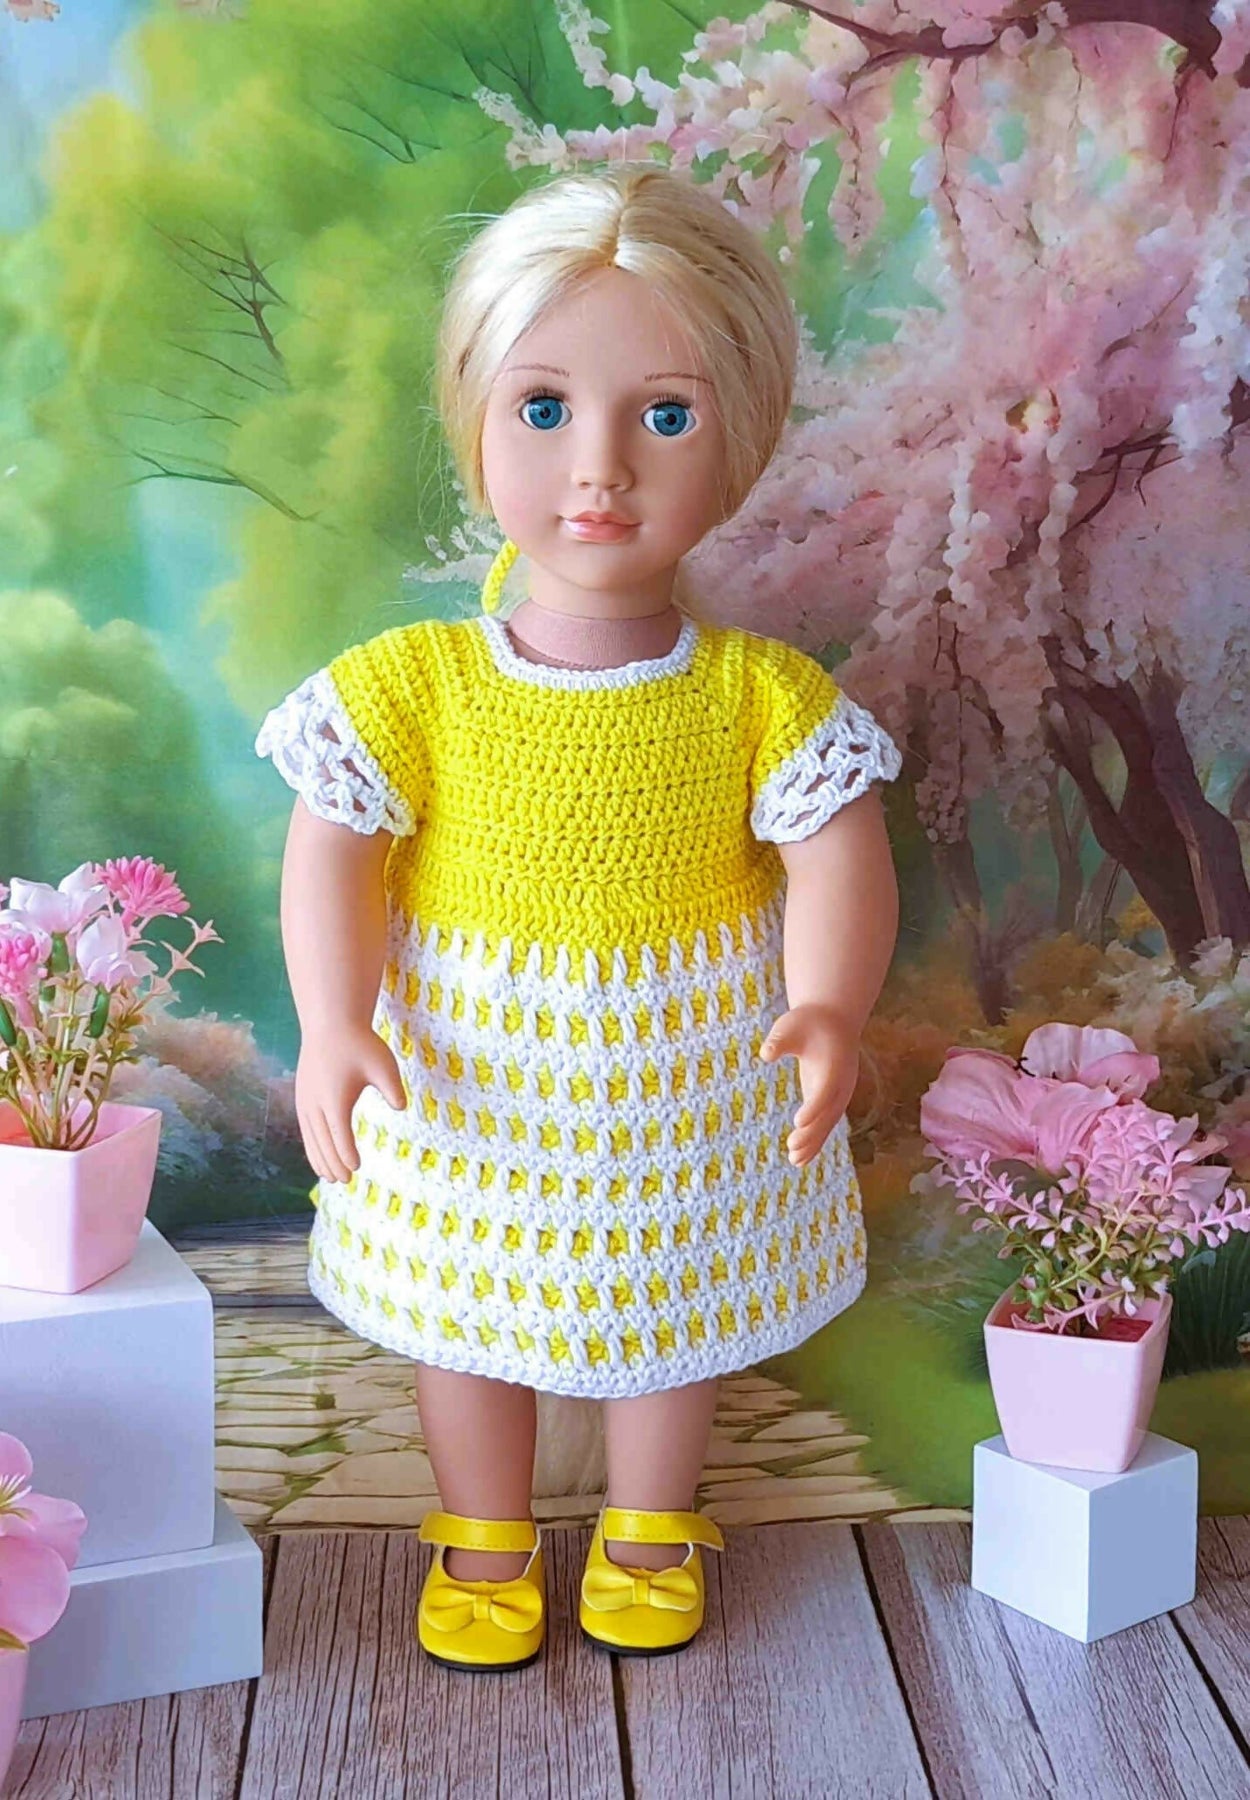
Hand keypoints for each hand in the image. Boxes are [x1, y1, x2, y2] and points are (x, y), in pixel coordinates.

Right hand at [294, 1020, 406, 1184]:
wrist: (330, 1024)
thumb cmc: (360, 1044)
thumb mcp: (383, 1064)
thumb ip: (393, 1088)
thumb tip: (401, 1106)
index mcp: (335, 1100)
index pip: (339, 1136)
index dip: (347, 1155)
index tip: (356, 1169)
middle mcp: (315, 1104)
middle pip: (322, 1142)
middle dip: (333, 1163)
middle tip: (345, 1181)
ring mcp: (305, 1101)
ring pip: (311, 1138)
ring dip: (320, 1158)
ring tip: (330, 1177)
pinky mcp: (302, 1096)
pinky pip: (305, 1129)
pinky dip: (311, 1145)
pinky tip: (318, 1154)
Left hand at [759, 1003, 859, 1166]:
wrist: (833, 1019)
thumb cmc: (809, 1021)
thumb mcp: (791, 1025)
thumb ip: (780, 1040)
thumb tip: (766, 1054)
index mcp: (834, 1065)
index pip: (824, 1092)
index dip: (813, 1108)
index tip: (798, 1122)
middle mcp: (841, 1084)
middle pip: (828, 1114)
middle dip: (812, 1132)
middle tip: (792, 1146)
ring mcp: (839, 1094)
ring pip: (828, 1124)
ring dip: (813, 1143)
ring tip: (794, 1160)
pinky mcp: (832, 1099)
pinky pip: (826, 1124)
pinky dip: (815, 1141)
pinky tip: (799, 1158)